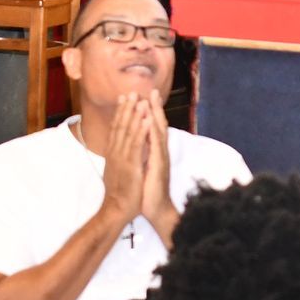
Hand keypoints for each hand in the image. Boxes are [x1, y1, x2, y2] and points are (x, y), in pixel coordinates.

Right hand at [99, 93, 146, 222]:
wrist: (117, 210)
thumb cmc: (119, 194)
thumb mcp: (116, 172)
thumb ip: (117, 159)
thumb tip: (117, 151)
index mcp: (113, 154)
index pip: (116, 129)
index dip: (120, 113)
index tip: (123, 99)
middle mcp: (116, 153)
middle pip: (120, 126)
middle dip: (126, 108)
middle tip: (131, 92)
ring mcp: (122, 158)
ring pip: (128, 132)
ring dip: (134, 115)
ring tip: (140, 100)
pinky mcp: (130, 165)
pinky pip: (136, 145)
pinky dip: (141, 131)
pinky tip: (147, 120)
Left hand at [138, 91, 175, 230]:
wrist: (156, 209)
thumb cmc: (148, 190)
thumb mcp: (144, 168)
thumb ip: (143, 155)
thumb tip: (138, 144)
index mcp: (154, 152)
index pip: (151, 127)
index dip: (149, 112)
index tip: (144, 97)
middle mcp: (159, 152)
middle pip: (157, 125)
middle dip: (154, 107)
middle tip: (151, 90)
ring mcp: (161, 157)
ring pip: (158, 132)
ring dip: (155, 114)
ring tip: (151, 99)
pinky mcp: (159, 165)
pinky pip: (156, 145)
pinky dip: (153, 132)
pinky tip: (150, 121)